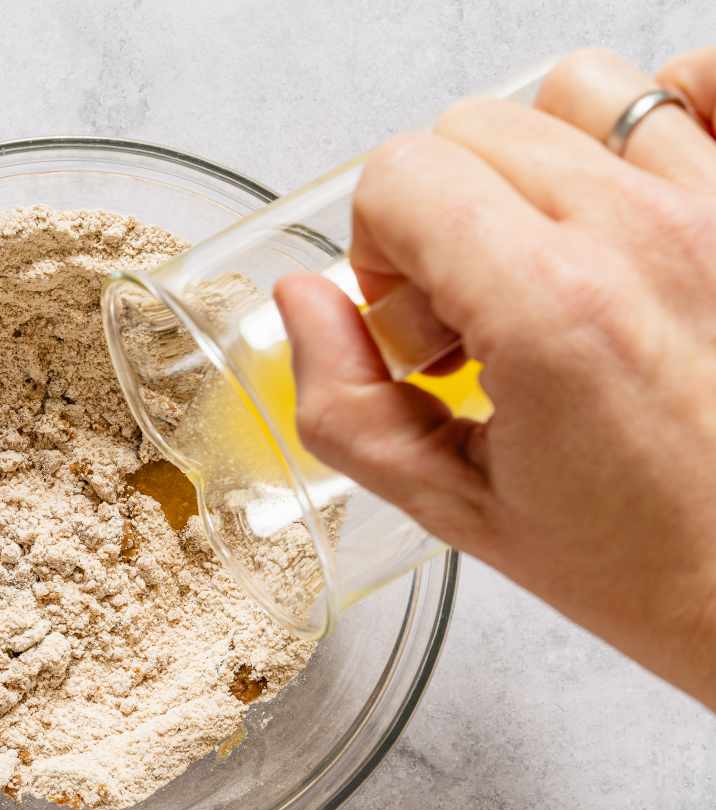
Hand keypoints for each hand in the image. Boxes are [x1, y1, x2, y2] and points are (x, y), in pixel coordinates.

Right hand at [275, 48, 715, 708]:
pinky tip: (632, 197)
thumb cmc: (641, 560)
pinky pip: (703, 77)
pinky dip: (661, 110)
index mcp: (549, 310)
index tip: (410, 319)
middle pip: (472, 128)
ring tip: (549, 254)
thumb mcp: (455, 506)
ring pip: (573, 91)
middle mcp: (643, 236)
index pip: (402, 174)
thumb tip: (304, 304)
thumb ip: (345, 404)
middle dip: (439, 213)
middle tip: (471, 311)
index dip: (378, 244)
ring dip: (535, 163)